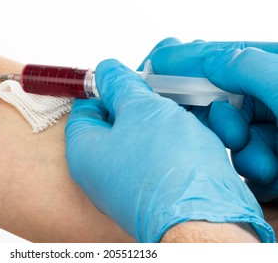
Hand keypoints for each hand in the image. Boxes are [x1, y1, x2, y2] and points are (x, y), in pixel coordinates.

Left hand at [65, 59, 273, 241]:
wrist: (205, 219)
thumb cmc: (167, 165)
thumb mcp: (140, 108)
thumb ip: (120, 85)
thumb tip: (106, 70)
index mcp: (84, 151)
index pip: (84, 108)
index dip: (104, 88)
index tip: (125, 77)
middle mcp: (100, 172)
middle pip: (113, 123)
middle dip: (136, 102)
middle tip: (157, 89)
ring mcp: (125, 183)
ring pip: (138, 138)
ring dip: (157, 118)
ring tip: (178, 105)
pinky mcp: (151, 191)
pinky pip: (154, 156)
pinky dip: (169, 139)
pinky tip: (188, 128)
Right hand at [149, 39, 277, 202]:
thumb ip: (251, 67)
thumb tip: (211, 58)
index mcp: (277, 69)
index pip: (220, 56)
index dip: (185, 60)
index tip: (153, 66)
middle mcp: (275, 96)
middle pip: (220, 98)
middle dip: (221, 120)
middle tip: (234, 132)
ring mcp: (275, 129)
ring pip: (230, 135)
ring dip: (242, 151)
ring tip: (269, 162)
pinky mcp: (275, 158)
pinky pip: (244, 160)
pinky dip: (253, 172)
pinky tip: (275, 175)